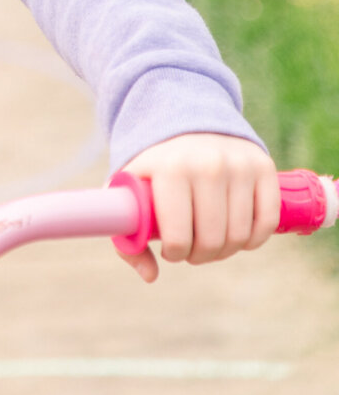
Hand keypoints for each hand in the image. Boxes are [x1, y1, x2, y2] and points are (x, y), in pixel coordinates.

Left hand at [117, 132, 280, 282]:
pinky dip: (254, 238)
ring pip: (240, 236)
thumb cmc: (154, 165)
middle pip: (212, 241)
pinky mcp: (264, 167)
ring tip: (210, 240)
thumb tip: (150, 276)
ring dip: (225, 250)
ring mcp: (239, 165)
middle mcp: (208, 164)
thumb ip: (127, 234)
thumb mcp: (128, 189)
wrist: (185, 118)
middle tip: (192, 248)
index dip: (175, 253)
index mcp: (170, 169)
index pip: (178, 238)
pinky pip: (267, 222)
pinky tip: (237, 234)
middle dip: (200, 255)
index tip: (171, 248)